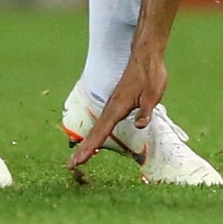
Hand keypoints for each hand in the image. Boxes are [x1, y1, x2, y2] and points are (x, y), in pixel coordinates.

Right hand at [67, 49, 168, 169]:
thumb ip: (145, 111)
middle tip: (70, 165)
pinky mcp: (115, 103)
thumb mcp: (152, 95)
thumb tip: (140, 126)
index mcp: (117, 108)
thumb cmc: (150, 75)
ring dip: (87, 143)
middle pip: (94, 133)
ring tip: (78, 157)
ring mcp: (112, 106)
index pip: (101, 132)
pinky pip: (102, 122)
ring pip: (97, 128)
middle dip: (83, 150)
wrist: (145, 58)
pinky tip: (94, 139)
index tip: (79, 160)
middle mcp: (111, 108)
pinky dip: (95, 134)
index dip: (90, 148)